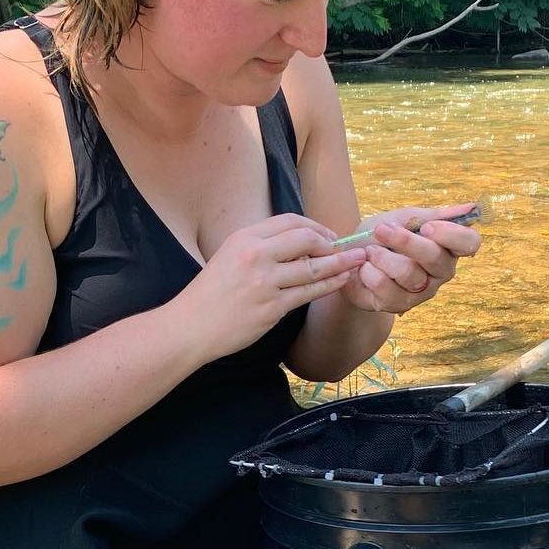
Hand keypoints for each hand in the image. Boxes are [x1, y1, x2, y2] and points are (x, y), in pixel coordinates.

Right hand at [178, 214, 367, 361]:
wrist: (191, 326)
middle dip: (331, 243)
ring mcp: (265, 282)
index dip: (314, 226)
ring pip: (313, 267)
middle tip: (345, 248)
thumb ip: (259, 246)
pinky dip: (329, 285)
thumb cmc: (209, 294)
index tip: (327, 235)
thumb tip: (295, 242)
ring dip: (340, 263)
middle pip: (306, 240)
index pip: (289, 222)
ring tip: (358, 261)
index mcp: (244, 238)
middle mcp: (255, 256)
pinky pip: (309, 292)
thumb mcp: (228, 256)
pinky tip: (341, 280)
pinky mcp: (272, 307)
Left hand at [341, 203, 481, 315]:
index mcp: (448, 247)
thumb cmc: (382, 237)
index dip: (451, 234)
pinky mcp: (399, 305)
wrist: (350, 259)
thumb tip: (470, 207)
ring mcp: (421, 291)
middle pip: (435, 258)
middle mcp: (441, 271)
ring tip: (369, 250)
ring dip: (382, 257)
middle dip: (405, 241)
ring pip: (408, 273)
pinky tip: (365, 268)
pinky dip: (369, 272)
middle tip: (381, 229)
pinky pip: (385, 287)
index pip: (470, 242)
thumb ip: (434, 214)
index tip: (426, 227)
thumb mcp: (405, 218)